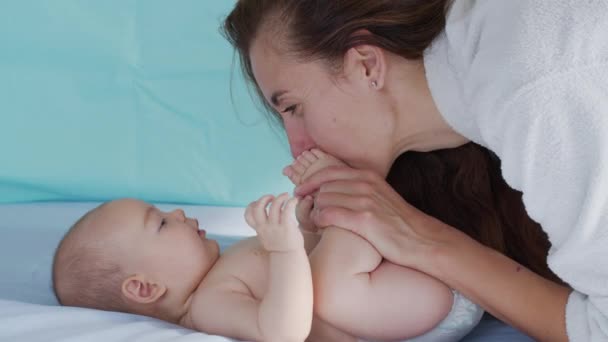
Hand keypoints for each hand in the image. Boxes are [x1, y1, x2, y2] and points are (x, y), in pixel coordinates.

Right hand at [245, 193, 303, 252]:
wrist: (290, 257)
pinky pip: (287, 209)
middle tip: (273, 197)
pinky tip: (294, 200)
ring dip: (280, 197)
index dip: (251, 205)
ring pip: (274, 206)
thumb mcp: (266, 237)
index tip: (259, 203)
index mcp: (259, 229)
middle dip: (264, 198)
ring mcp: (275, 227)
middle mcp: (265, 228)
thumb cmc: (281, 246)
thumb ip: (264, 228)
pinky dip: (290, 201)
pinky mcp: (287, 227)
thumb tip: (264, 218)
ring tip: (286, 196)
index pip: (248, 215)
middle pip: (258, 208)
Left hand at [295, 165, 452, 271]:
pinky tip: (321, 226)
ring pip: (323, 199)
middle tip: (306, 211)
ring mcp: (365, 201)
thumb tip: (332, 189)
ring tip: (316, 221)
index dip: (309, 181)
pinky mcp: (364, 220)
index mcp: (368, 176)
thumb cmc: (398, 222)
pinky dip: (320, 220)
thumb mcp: (380, 195)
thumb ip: (359, 188)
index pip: (328, 171)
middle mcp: (365, 184)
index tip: (300, 191)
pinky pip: (329, 214)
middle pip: (323, 186)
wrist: (422, 240)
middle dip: (311, 199)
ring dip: (314, 211)